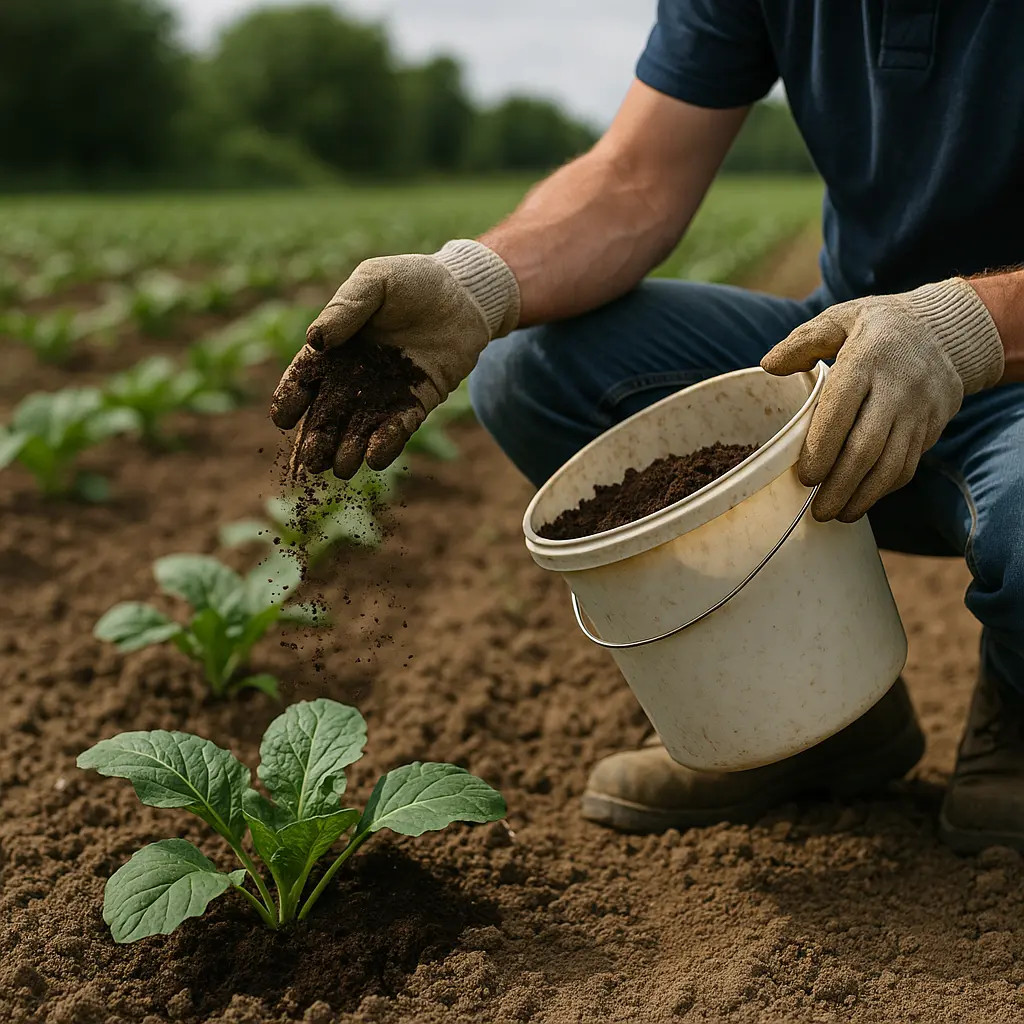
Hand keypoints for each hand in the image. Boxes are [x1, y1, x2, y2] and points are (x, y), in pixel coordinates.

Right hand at [271, 239, 518, 475]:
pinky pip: (399, 427)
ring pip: (359, 428)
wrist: (463, 293)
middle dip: (316, 439)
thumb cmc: (412, 280)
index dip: (291, 398)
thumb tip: (315, 341)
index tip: (283, 418)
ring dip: (348, 449)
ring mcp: (385, 393)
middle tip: (309, 462)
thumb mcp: (375, 281)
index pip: (304, 378)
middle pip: (327, 414)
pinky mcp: (417, 402)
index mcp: (334, 349)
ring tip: (341, 467)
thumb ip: (346, 307)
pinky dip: (387, 443)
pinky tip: (375, 458)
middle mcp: (354, 377)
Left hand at [761, 278, 1002, 522]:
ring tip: (837, 514)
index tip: (805, 477)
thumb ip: (803, 341)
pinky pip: (909, 464)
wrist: (948, 330)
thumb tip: (768, 365)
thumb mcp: (841, 319)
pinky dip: (885, 488)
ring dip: (864, 496)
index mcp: (867, 359)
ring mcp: (919, 410)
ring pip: (892, 463)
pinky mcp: (932, 425)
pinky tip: (862, 499)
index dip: (822, 447)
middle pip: (867, 447)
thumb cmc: (879, 326)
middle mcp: (897, 387)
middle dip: (840, 485)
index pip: (841, 409)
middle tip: (817, 511)